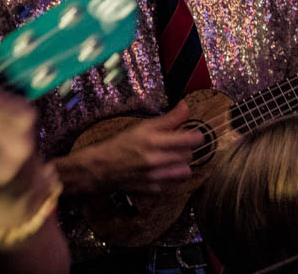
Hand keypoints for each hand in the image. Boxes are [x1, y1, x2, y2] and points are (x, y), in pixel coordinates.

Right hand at [82, 101, 203, 193]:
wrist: (101, 168)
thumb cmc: (122, 144)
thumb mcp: (144, 126)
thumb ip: (169, 118)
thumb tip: (186, 106)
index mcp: (155, 141)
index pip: (191, 140)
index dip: (197, 135)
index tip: (193, 134)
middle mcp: (157, 160)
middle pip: (190, 155)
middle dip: (185, 149)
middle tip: (175, 145)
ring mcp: (156, 178)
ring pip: (185, 172)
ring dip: (182, 165)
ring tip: (172, 159)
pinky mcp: (153, 191)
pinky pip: (173, 184)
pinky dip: (171, 178)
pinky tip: (162, 171)